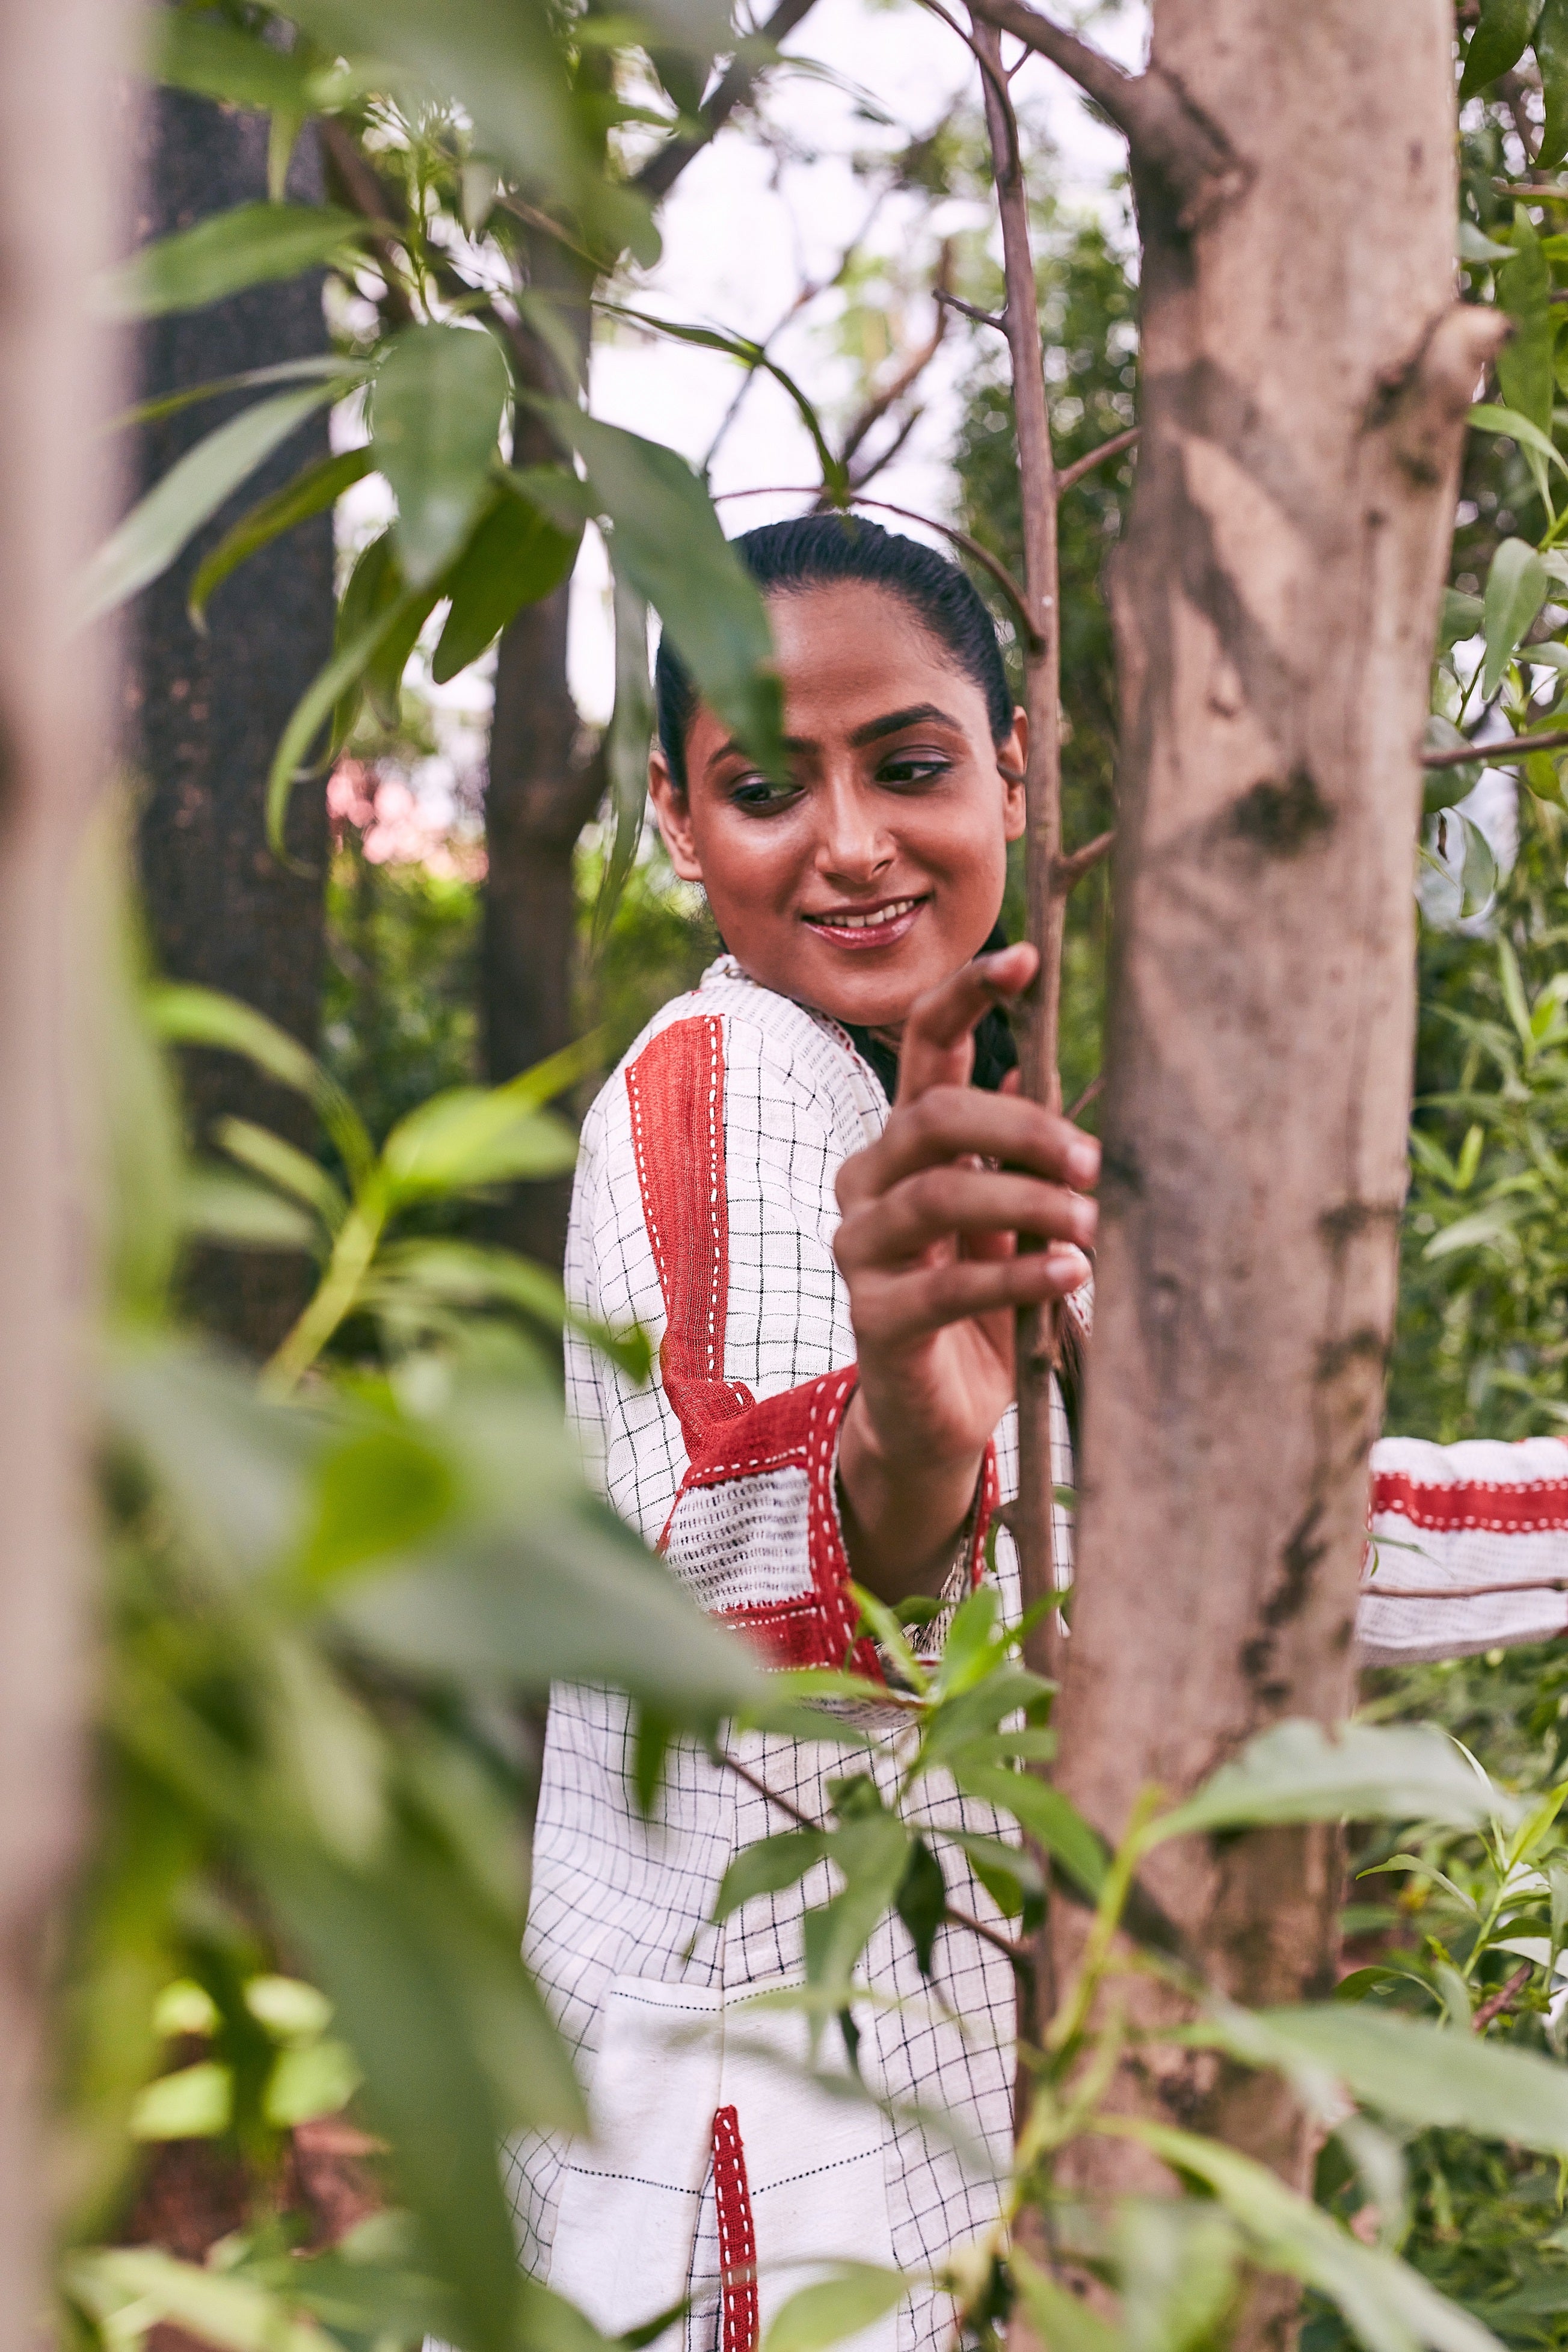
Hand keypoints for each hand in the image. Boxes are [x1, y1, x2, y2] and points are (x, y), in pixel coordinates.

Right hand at [833, 942, 1097, 1601]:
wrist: (935, 1418)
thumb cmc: (981, 1305)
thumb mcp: (1010, 1219)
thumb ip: (1020, 1154)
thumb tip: (1047, 1068)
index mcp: (904, 1146)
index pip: (922, 1048)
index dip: (964, 995)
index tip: (1020, 959)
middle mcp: (868, 1184)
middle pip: (932, 1118)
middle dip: (1022, 1129)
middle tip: (1096, 1162)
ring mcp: (861, 1251)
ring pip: (938, 1195)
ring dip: (1028, 1203)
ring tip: (1093, 1224)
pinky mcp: (875, 1318)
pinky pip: (948, 1284)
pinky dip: (1019, 1275)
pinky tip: (1071, 1275)